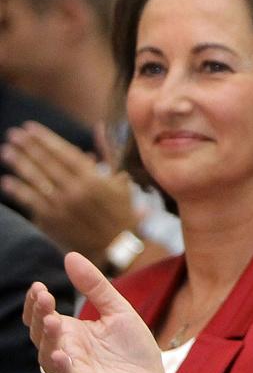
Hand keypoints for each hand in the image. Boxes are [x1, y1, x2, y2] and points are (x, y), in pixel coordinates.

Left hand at [0, 121, 137, 263]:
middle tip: (13, 135)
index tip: (29, 127)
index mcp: (94, 178)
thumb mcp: (120, 180)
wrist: (117, 246)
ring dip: (19, 163)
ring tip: (6, 152)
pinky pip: (31, 201)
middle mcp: (77, 190)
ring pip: (36, 180)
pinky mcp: (53, 221)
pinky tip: (7, 180)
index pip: (63, 151)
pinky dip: (18, 190)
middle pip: (46, 162)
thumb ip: (108, 152)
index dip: (44, 138)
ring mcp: (63, 206)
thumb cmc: (121, 211)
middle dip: (27, 146)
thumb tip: (99, 127)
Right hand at [23, 252, 170, 372]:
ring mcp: (74, 371)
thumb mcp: (118, 311)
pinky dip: (61, 367)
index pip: (43, 316)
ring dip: (48, 337)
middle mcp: (66, 351)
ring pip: (48, 355)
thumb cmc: (134, 351)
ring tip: (53, 319)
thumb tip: (70, 256)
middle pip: (41, 333)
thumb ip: (95, 287)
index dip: (37, 304)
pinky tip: (59, 354)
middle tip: (44, 297)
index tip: (39, 287)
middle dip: (40, 315)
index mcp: (72, 333)